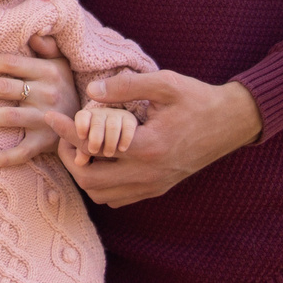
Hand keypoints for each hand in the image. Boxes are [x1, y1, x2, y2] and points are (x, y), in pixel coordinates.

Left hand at [0, 34, 81, 169]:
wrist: (93, 122)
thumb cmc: (67, 88)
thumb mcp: (63, 63)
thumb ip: (49, 47)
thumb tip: (34, 34)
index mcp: (48, 71)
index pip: (8, 63)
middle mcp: (47, 93)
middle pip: (2, 87)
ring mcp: (46, 119)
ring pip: (7, 117)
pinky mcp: (47, 142)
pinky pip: (23, 151)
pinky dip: (4, 158)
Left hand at [47, 71, 259, 206]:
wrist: (231, 123)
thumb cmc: (198, 99)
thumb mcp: (165, 83)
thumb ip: (126, 86)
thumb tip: (91, 92)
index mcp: (149, 147)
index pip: (94, 146)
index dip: (67, 131)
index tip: (52, 116)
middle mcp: (149, 173)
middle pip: (90, 180)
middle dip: (71, 158)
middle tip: (66, 135)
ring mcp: (153, 186)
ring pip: (101, 194)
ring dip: (84, 174)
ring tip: (82, 148)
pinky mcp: (157, 189)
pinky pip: (118, 198)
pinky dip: (101, 184)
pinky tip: (102, 160)